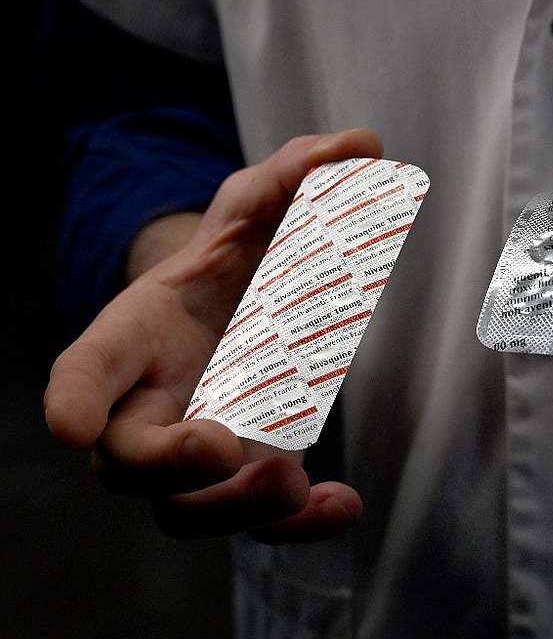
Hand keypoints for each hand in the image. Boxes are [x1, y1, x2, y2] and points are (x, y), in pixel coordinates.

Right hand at [44, 129, 382, 540]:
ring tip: (290, 480)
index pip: (90, 365)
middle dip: (165, 464)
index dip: (76, 395)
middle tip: (221, 446)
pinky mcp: (248, 475)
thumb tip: (362, 144)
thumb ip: (300, 176)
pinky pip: (257, 523)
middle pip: (125, 459)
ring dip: (233, 508)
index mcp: (140, 332)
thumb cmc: (239, 259)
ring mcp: (198, 451)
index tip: (70, 423)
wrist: (250, 305)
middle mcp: (154, 402)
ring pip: (185, 510)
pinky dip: (296, 526)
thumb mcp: (263, 207)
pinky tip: (342, 503)